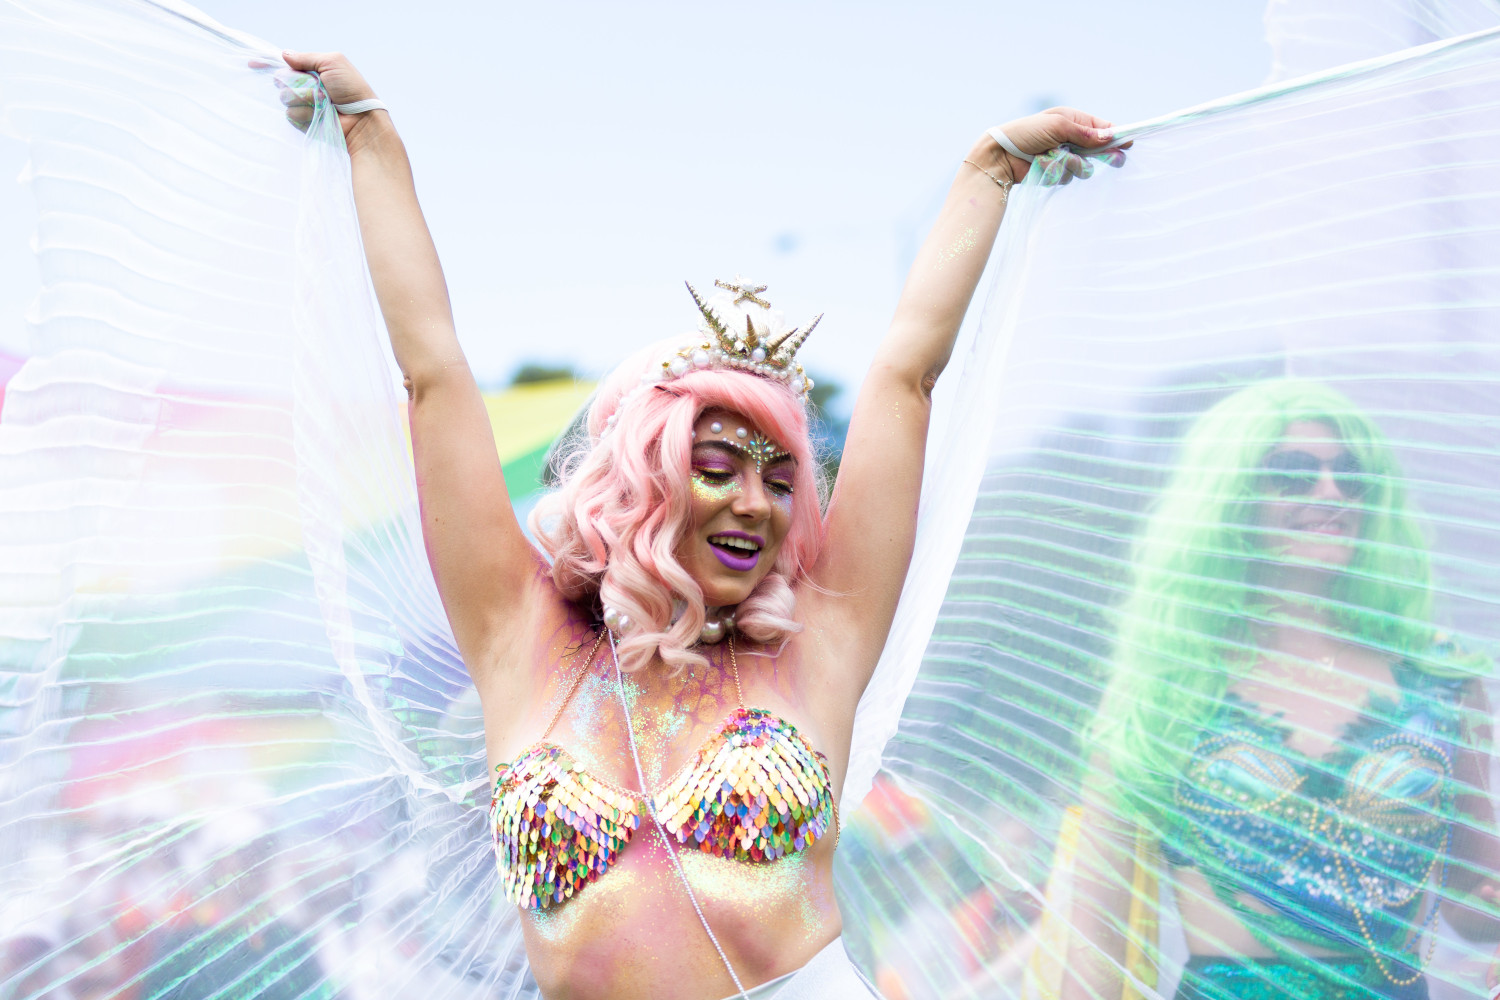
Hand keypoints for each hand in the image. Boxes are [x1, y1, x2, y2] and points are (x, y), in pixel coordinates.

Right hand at [275, 50, 382, 141]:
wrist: (361, 121)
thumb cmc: (352, 90)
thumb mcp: (333, 63)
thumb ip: (307, 57)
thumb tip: (284, 54)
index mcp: (313, 71)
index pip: (285, 65)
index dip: (267, 63)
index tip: (253, 63)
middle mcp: (306, 87)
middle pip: (282, 80)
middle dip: (295, 81)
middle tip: (316, 87)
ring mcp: (304, 105)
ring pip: (285, 98)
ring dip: (304, 98)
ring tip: (323, 103)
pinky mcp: (303, 122)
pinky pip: (291, 115)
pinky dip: (305, 113)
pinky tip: (319, 116)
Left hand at [988, 107, 1129, 184]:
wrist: (1000, 156)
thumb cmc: (1025, 134)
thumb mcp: (1057, 126)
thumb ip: (1084, 133)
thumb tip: (1110, 136)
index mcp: (1071, 120)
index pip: (1100, 128)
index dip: (1115, 135)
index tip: (1128, 143)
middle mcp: (1069, 139)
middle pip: (1098, 150)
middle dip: (1104, 155)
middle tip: (1117, 161)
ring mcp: (1063, 157)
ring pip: (1084, 168)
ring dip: (1073, 165)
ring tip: (1055, 158)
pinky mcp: (1055, 173)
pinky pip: (1068, 177)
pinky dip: (1058, 173)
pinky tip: (1043, 166)